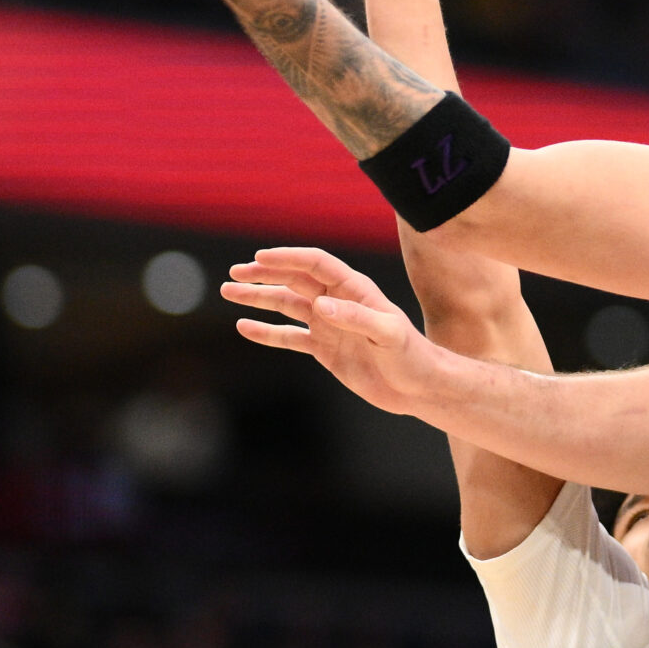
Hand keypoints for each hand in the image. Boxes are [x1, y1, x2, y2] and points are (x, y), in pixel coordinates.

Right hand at [223, 247, 451, 416]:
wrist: (419, 388)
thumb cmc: (412, 357)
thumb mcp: (388, 336)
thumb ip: (356, 318)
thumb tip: (320, 306)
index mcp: (354, 289)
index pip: (315, 265)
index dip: (287, 259)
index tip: (259, 259)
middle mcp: (337, 302)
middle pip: (294, 280)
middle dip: (264, 275)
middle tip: (234, 273)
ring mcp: (329, 325)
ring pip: (286, 306)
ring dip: (259, 299)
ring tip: (229, 293)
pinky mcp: (325, 349)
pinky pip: (290, 337)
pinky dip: (267, 332)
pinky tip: (245, 328)